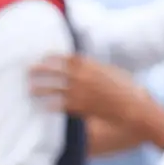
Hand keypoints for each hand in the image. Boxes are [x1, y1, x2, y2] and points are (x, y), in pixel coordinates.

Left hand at [31, 55, 151, 126]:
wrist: (134, 108)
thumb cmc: (129, 90)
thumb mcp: (113, 72)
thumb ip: (97, 69)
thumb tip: (88, 68)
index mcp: (90, 65)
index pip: (65, 57)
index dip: (52, 56)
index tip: (44, 57)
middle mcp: (82, 77)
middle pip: (54, 70)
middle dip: (40, 70)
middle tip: (28, 70)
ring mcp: (80, 92)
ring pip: (53, 88)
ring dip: (40, 88)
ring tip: (30, 90)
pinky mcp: (81, 107)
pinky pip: (60, 105)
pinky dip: (50, 106)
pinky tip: (43, 107)